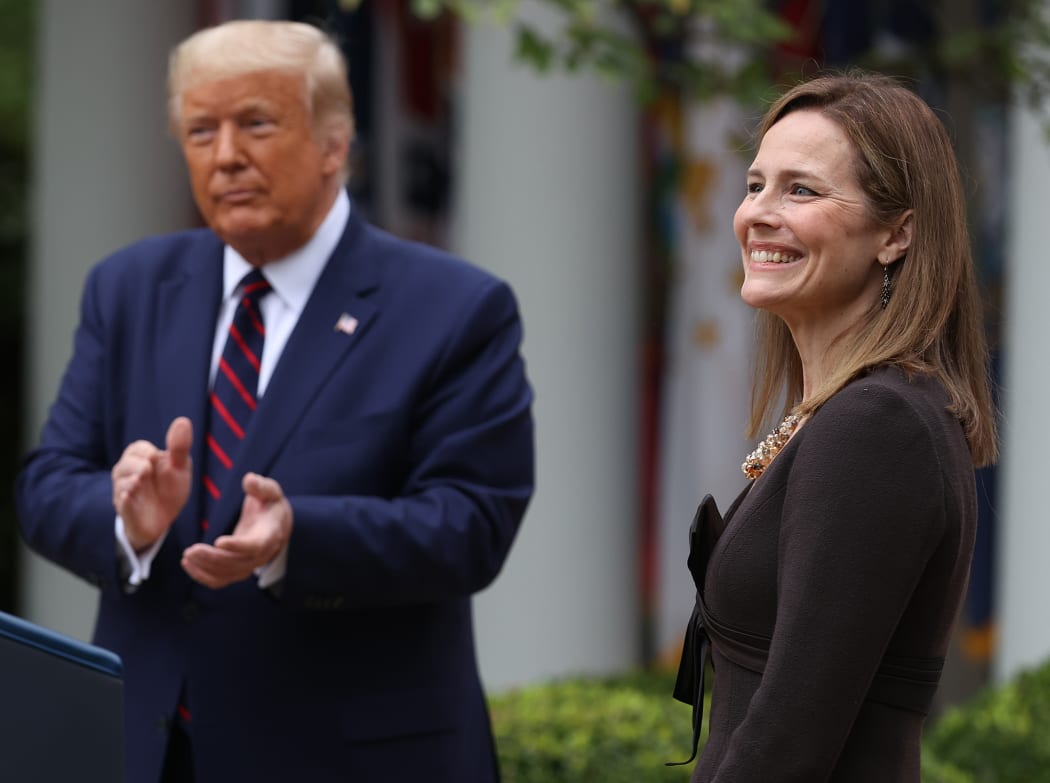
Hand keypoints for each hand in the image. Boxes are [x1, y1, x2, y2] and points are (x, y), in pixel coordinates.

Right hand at [112, 417, 192, 551]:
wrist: (165, 518)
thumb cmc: (170, 488)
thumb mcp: (180, 466)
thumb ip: (180, 446)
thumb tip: (183, 420)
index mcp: (140, 460)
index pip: (136, 448)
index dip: (144, 451)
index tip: (154, 457)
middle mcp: (128, 475)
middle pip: (124, 464)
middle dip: (136, 465)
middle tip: (147, 470)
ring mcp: (124, 493)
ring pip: (120, 484)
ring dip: (130, 481)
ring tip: (141, 480)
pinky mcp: (126, 511)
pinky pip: (121, 504)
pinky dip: (125, 500)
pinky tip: (129, 496)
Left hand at [181, 472, 292, 588]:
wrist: (276, 524)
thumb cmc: (270, 505)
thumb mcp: (270, 491)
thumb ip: (260, 486)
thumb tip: (249, 479)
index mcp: (269, 535)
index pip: (254, 546)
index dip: (237, 546)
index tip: (218, 541)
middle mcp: (261, 555)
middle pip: (236, 563)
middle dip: (212, 559)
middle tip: (191, 550)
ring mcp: (249, 565)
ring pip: (227, 574)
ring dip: (205, 568)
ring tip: (187, 556)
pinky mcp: (237, 570)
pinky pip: (220, 580)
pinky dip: (203, 576)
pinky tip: (188, 564)